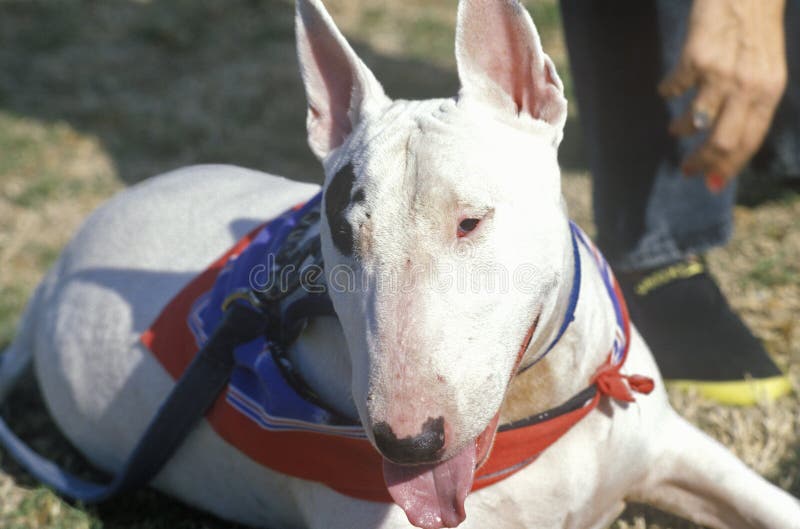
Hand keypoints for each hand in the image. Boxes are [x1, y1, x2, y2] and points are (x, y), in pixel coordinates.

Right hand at [659, 0, 786, 191]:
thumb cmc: (754, 34)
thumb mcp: (764, 72)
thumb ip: (750, 106)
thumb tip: (725, 146)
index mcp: (768, 92)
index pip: (749, 142)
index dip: (728, 168)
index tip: (710, 183)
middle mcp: (746, 87)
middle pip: (721, 142)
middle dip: (700, 161)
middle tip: (686, 168)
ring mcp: (719, 74)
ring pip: (694, 121)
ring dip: (680, 130)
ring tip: (676, 129)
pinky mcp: (694, 60)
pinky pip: (672, 90)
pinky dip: (667, 92)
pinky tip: (669, 89)